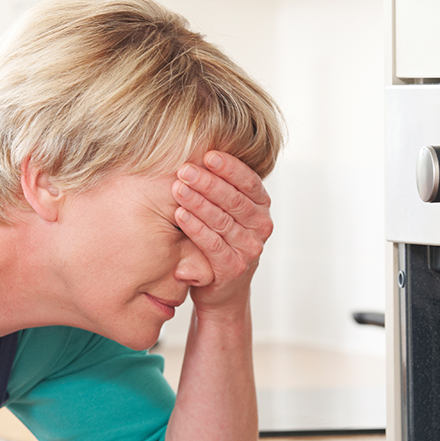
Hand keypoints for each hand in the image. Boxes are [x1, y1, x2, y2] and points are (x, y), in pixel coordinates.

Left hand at [172, 151, 273, 315]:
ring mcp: (249, 249)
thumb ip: (220, 189)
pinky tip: (180, 214)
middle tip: (185, 169)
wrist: (221, 289)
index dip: (229, 167)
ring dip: (198, 202)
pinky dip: (195, 228)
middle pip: (234, 199)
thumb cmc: (219, 241)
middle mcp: (260, 227)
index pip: (249, 182)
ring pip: (223, 220)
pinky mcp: (233, 268)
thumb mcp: (225, 212)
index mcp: (261, 207)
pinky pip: (213, 244)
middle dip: (208, 182)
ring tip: (178, 188)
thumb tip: (197, 151)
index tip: (208, 154)